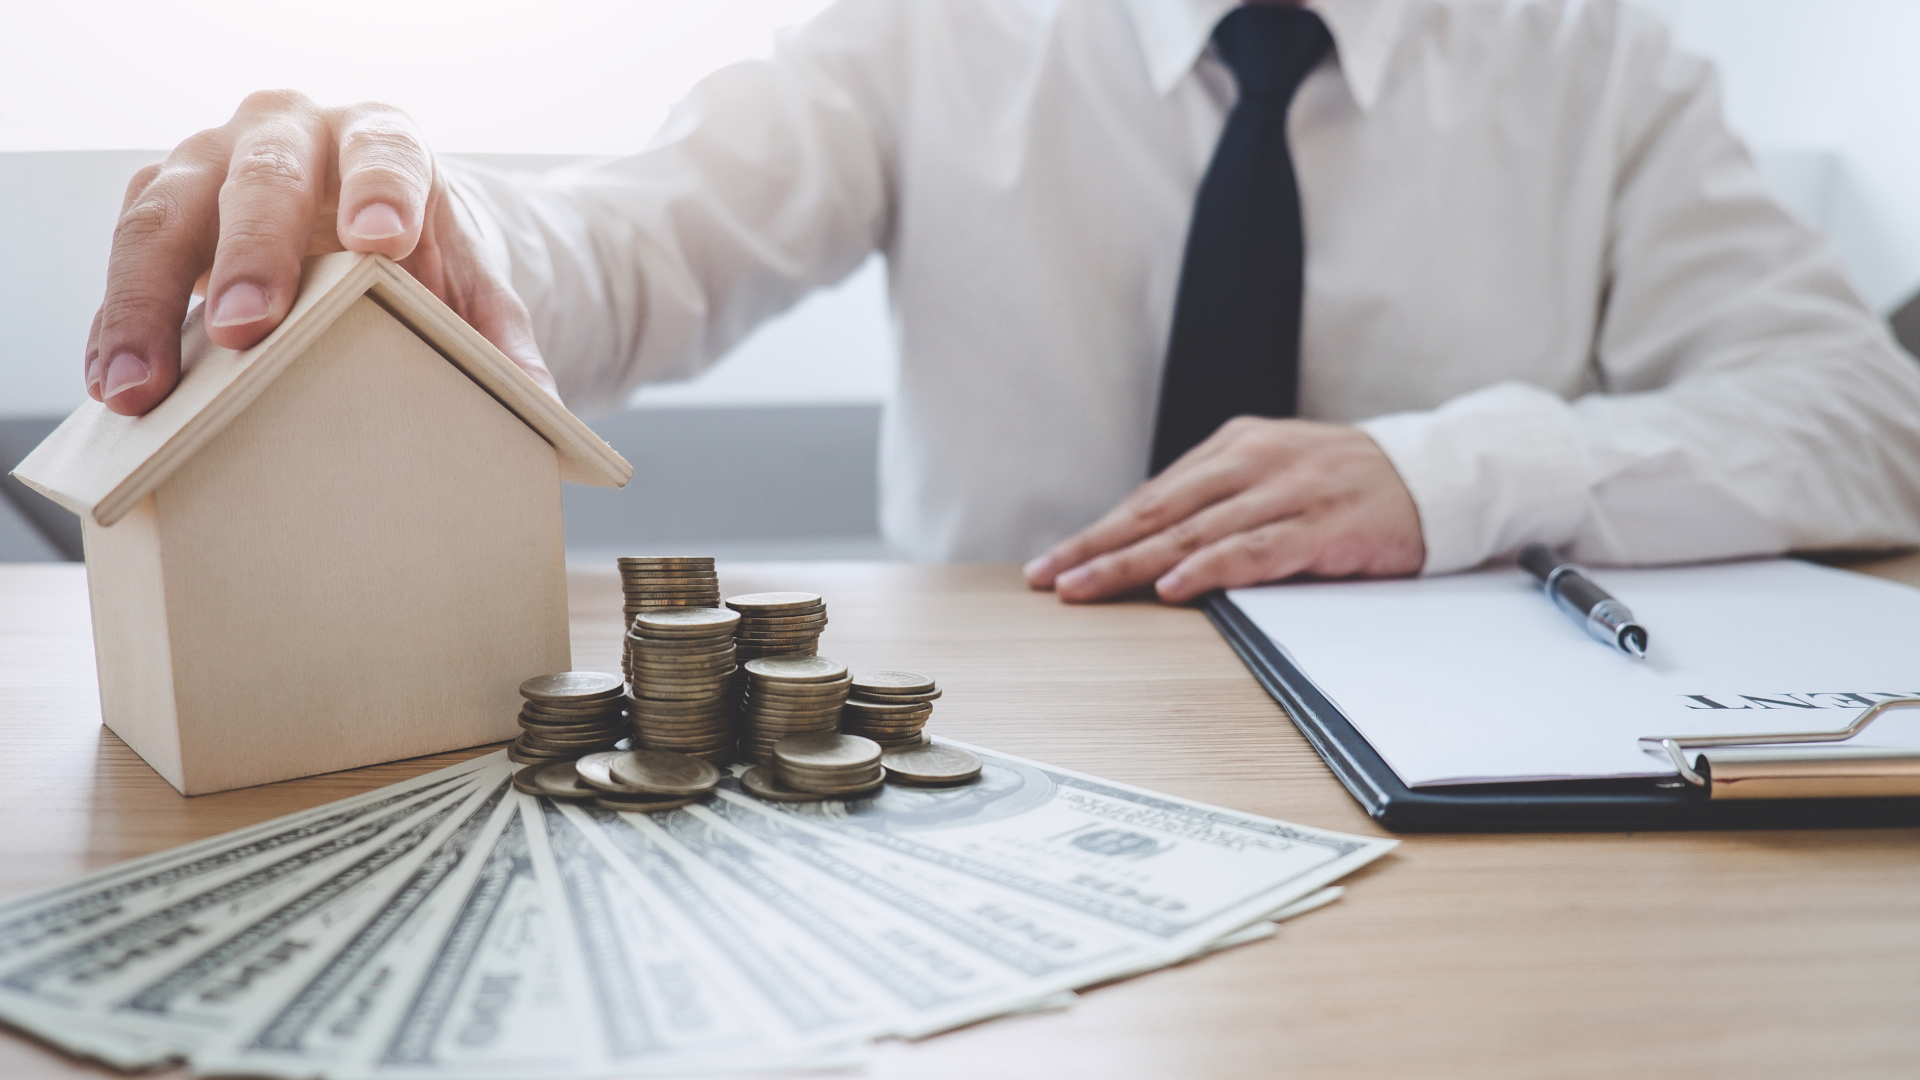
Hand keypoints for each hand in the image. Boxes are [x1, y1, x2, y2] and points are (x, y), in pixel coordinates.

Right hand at [85, 91, 551, 415]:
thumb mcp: (466, 286)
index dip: (381, 190)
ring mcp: (210, 161)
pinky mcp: (158, 205)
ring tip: (143, 383)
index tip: (382, 244)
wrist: (357, 224)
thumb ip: (500, 337)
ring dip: (145, 301)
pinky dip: (116, 323)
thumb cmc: (412, 251)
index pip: (384, 151)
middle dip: (251, 251)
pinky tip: (114, 381)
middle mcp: (287, 132)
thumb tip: (538, 399)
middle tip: (249, 325)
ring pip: (163, 213)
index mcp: (381, 137)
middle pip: (261, 178)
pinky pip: (123, 255)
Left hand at [1024, 417, 1425, 602]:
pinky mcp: (1323, 526)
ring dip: (1134, 562)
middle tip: (1049, 576)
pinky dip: (1211, 567)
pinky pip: (1256, 550)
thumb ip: (1219, 500)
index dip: (1099, 531)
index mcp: (1237, 446)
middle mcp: (1255, 462)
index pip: (1153, 495)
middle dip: (1097, 546)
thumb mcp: (1275, 472)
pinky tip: (1175, 584)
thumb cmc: (1346, 483)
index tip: (1053, 561)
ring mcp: (1288, 492)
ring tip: (1088, 587)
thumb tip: (1150, 539)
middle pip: (1158, 510)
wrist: (1436, 476)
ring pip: (1194, 531)